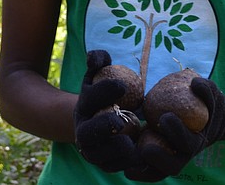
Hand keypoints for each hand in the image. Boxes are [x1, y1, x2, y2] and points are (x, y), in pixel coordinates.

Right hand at [73, 50, 139, 172]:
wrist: (98, 119)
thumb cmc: (103, 92)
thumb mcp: (99, 74)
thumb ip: (99, 60)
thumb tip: (96, 57)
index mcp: (83, 106)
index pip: (89, 99)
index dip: (103, 92)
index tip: (122, 86)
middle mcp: (83, 130)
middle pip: (87, 134)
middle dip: (103, 128)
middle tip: (121, 122)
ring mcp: (92, 150)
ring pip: (99, 155)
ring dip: (115, 150)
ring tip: (133, 141)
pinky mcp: (104, 163)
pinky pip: (114, 167)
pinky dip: (126, 162)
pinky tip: (142, 154)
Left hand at [125, 77, 224, 179]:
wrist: (206, 119)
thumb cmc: (207, 103)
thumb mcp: (210, 94)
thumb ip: (206, 88)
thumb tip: (195, 84)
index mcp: (198, 141)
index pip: (188, 143)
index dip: (177, 133)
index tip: (165, 117)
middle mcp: (184, 155)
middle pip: (173, 165)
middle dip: (159, 158)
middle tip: (144, 148)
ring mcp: (171, 159)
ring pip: (158, 172)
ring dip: (143, 171)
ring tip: (127, 166)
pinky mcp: (158, 160)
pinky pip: (148, 170)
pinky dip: (137, 170)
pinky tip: (122, 164)